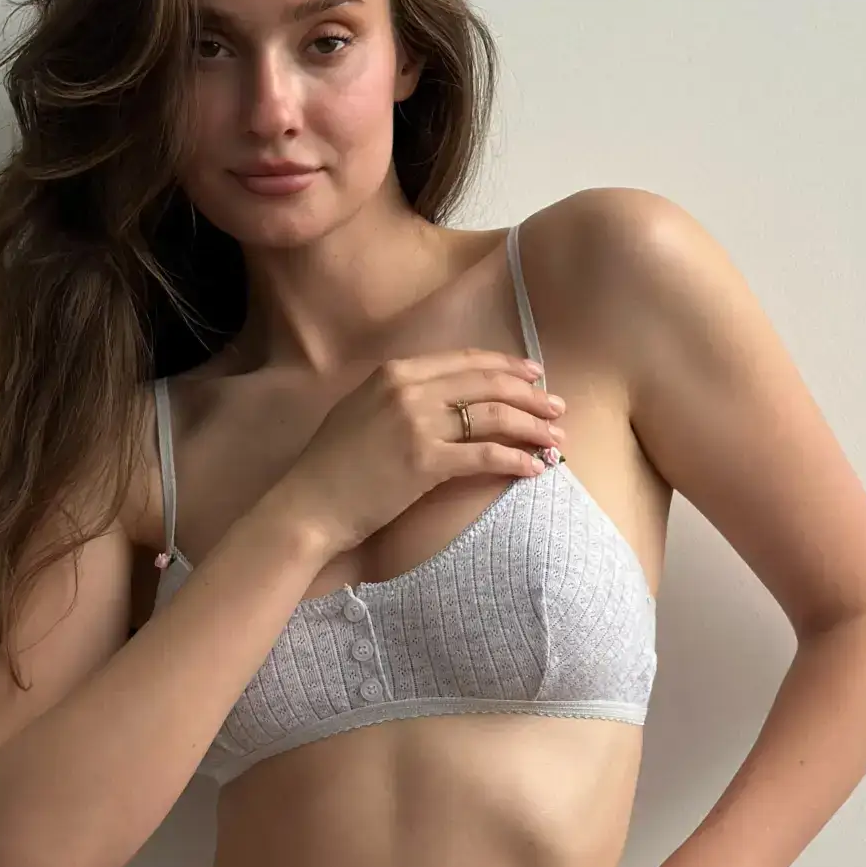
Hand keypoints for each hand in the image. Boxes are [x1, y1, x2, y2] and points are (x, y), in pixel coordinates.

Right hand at [273, 349, 564, 558]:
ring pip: (492, 416)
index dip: (505, 367)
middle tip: (557, 407)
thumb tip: (442, 400)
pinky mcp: (424, 461)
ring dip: (531, 425)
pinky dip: (515, 459)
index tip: (534, 375)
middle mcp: (407, 389)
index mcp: (393, 372)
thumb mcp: (360, 412)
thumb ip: (398, 397)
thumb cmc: (331, 467)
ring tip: (555, 437)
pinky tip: (534, 467)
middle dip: (529, 395)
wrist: (308, 505)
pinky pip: (484, 454)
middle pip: (486, 384)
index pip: (464, 361)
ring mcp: (416, 423)